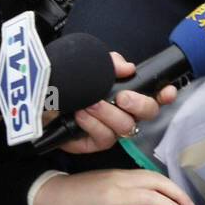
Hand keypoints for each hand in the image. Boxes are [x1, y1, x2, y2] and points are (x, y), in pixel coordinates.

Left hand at [32, 169, 196, 204]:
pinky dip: (160, 182)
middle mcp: (120, 179)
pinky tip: (167, 193)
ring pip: (152, 174)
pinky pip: (145, 174)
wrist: (52, 195)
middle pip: (157, 180)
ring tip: (184, 201)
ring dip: (171, 186)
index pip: (152, 197)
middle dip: (178, 193)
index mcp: (115, 195)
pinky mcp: (117, 172)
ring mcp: (119, 172)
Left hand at [55, 52, 178, 154]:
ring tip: (90, 103)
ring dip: (108, 113)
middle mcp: (124, 111)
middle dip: (138, 104)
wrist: (37, 99)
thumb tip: (128, 67)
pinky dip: (93, 124)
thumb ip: (109, 62)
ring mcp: (112, 128)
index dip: (165, 94)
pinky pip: (105, 137)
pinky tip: (81, 115)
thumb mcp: (88, 64)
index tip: (167, 91)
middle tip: (121, 97)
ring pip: (125, 126)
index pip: (155, 94)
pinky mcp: (97, 142)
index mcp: (126, 91)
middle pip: (148, 113)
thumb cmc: (65, 82)